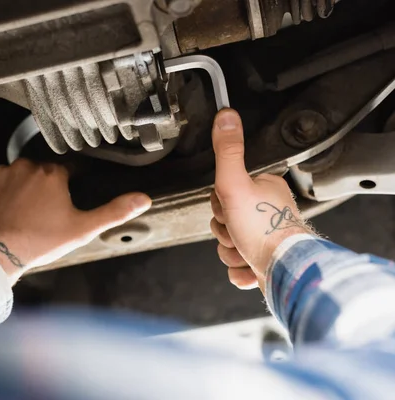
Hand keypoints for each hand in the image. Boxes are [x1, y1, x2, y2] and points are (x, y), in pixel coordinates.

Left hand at [0, 159, 151, 282]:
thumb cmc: (42, 240)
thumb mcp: (83, 229)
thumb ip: (114, 211)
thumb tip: (144, 198)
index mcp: (53, 172)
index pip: (67, 172)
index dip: (67, 188)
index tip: (62, 206)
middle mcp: (27, 165)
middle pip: (41, 173)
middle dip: (43, 188)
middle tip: (42, 214)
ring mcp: (2, 172)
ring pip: (19, 176)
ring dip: (21, 189)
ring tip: (22, 214)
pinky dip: (0, 193)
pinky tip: (4, 211)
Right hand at [210, 109, 312, 293]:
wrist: (283, 272)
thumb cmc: (264, 231)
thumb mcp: (236, 184)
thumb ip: (228, 151)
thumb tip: (227, 117)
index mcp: (266, 189)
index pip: (225, 193)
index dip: (220, 204)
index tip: (230, 208)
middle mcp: (269, 212)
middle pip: (225, 220)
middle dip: (225, 231)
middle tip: (238, 231)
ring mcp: (268, 238)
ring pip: (230, 244)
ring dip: (231, 251)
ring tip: (246, 250)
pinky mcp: (266, 262)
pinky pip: (239, 265)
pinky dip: (240, 269)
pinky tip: (249, 265)